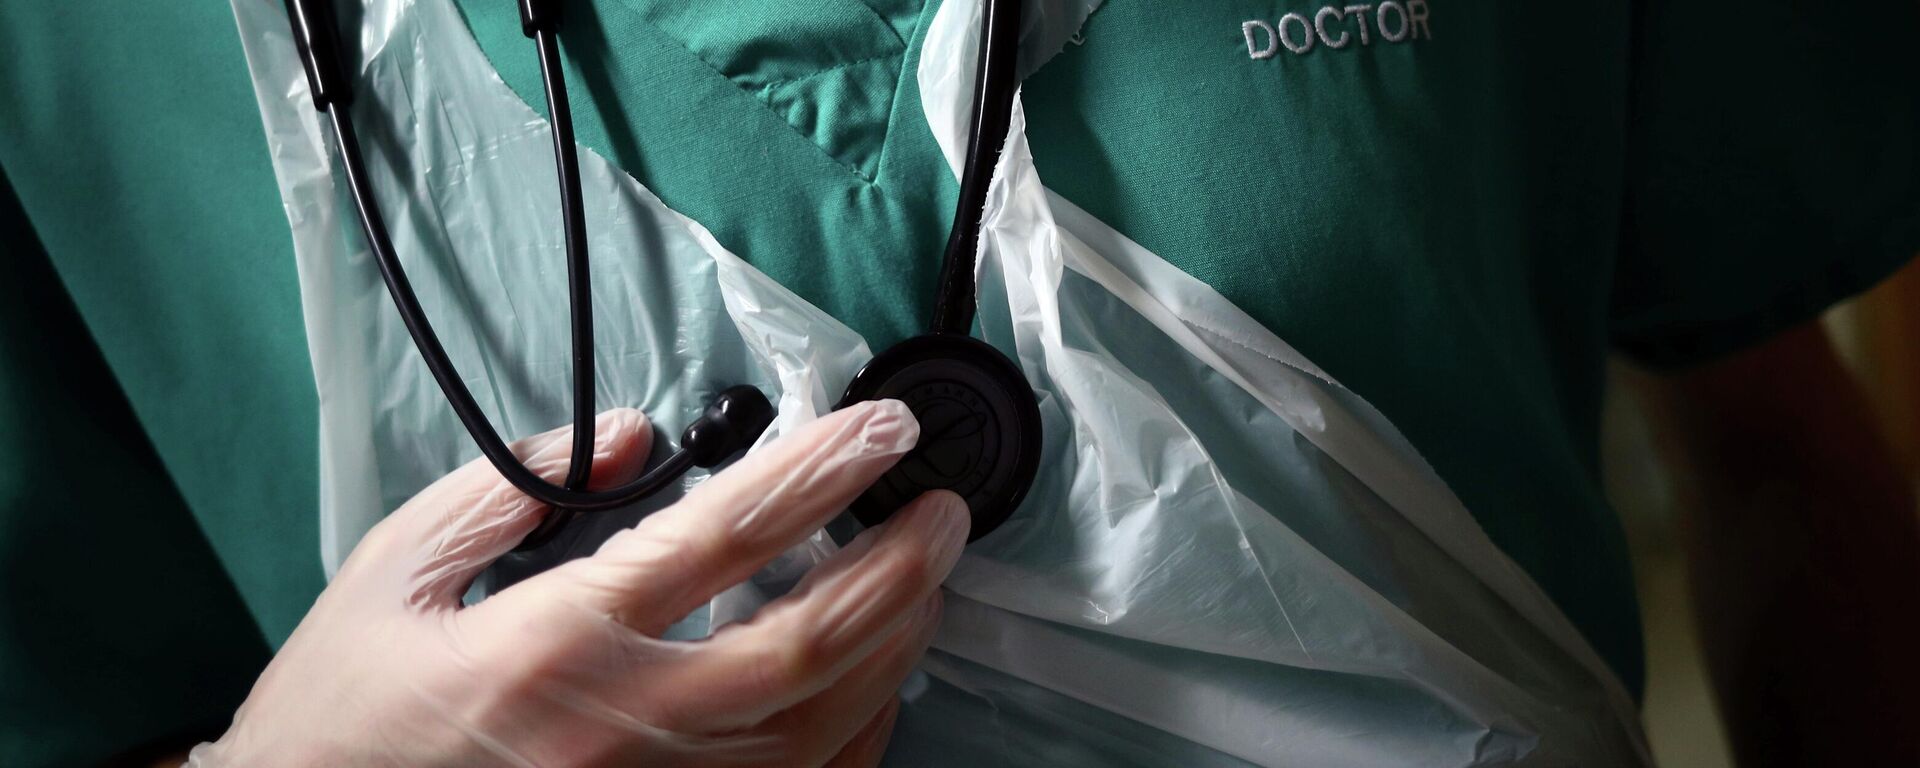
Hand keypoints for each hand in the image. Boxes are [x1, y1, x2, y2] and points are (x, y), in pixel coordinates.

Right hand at [189, 400, 965, 766]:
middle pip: (806, 643)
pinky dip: (855, 731)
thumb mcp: (393, 570)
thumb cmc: (344, 711)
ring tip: (925, 582)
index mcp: (551, 642)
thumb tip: (629, 437)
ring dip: (892, 646)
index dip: (820, 472)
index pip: (724, 536)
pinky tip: (876, 680)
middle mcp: (618, 726)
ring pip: (819, 725)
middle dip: (897, 569)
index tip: (880, 428)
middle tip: (940, 511)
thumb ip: (513, 488)